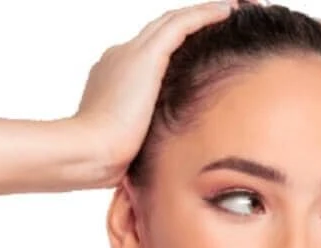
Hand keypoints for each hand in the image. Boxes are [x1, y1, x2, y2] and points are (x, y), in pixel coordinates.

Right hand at [69, 2, 233, 188]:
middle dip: (190, 24)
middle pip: (160, 32)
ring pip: (172, 22)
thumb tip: (158, 155)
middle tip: (221, 17)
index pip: (148, 57)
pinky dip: (204, 15)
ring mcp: (131, 54)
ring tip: (231, 9)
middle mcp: (120, 58)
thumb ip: (143, 139)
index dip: (173, 51)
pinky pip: (181, 24)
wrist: (89, 152)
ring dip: (203, 13)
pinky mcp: (146, 56)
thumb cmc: (105, 160)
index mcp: (113, 78)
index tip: (196, 56)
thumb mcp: (128, 146)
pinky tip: (227, 10)